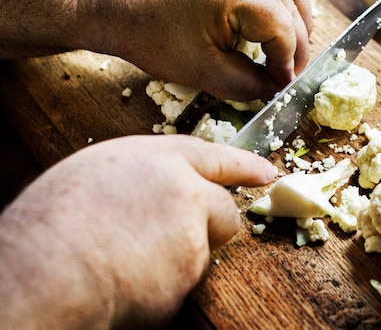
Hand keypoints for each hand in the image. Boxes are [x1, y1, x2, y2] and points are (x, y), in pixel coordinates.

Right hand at [0, 135, 275, 328]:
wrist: (48, 268)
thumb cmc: (54, 219)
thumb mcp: (97, 173)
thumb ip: (141, 178)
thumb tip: (155, 193)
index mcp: (160, 158)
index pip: (215, 157)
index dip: (244, 165)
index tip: (267, 172)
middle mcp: (186, 192)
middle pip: (224, 211)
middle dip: (213, 226)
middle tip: (176, 239)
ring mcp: (193, 236)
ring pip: (199, 253)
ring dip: (175, 260)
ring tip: (124, 261)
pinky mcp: (189, 278)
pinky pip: (178, 285)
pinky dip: (159, 288)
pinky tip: (125, 282)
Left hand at [93, 0, 312, 101]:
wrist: (114, 0)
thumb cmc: (148, 34)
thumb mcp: (199, 70)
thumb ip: (244, 83)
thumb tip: (274, 88)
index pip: (281, 26)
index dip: (287, 60)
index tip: (282, 83)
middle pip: (289, 3)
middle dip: (297, 42)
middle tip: (290, 71)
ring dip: (298, 12)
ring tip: (295, 43)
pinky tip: (288, 1)